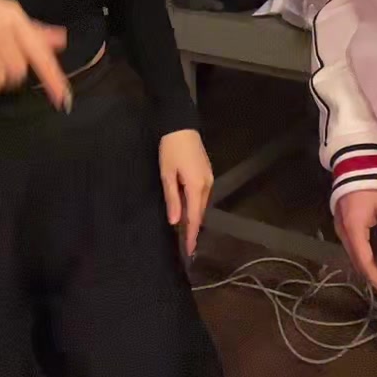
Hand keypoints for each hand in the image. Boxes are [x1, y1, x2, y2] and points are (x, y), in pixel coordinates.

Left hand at [159, 129, 213, 257]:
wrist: (181, 125)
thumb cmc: (171, 149)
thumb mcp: (167, 174)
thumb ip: (172, 198)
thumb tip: (175, 222)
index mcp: (196, 186)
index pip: (194, 217)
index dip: (191, 235)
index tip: (189, 251)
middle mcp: (207, 184)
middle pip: (200, 212)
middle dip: (193, 229)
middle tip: (185, 245)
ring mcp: (208, 178)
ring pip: (201, 204)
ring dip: (194, 217)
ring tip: (185, 232)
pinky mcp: (206, 172)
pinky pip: (202, 195)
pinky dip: (195, 205)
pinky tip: (188, 210)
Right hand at [335, 190, 376, 304]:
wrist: (357, 159)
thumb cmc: (376, 182)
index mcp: (353, 228)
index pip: (365, 263)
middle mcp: (343, 232)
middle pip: (360, 263)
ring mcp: (342, 228)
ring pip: (359, 257)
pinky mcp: (345, 223)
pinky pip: (357, 247)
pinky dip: (372, 257)